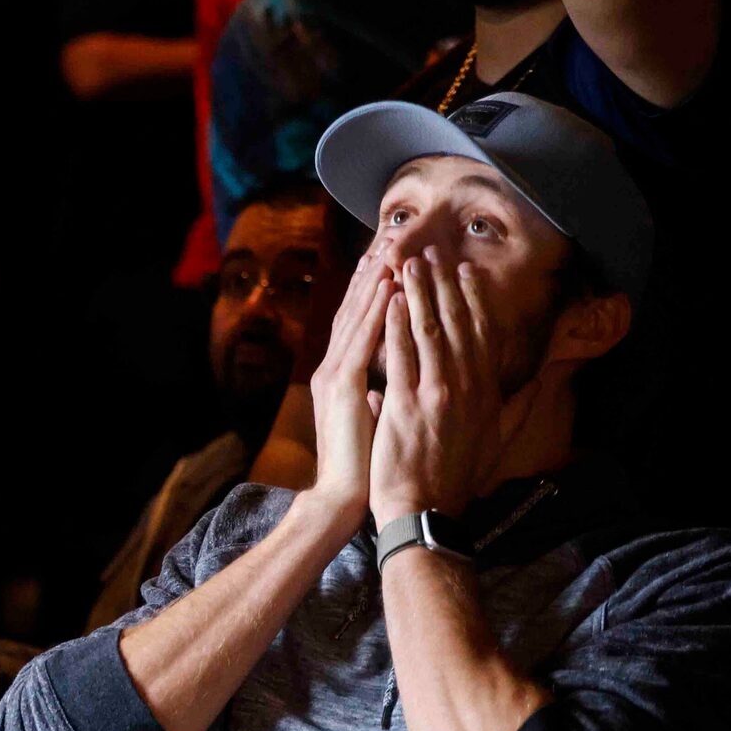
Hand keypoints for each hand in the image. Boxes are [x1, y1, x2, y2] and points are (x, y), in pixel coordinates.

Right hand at [307, 244, 394, 526]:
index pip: (362, 319)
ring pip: (356, 315)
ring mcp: (335, 373)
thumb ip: (377, 392)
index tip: (395, 254)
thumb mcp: (374, 417)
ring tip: (391, 245)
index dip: (377, 285)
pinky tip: (388, 286)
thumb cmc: (365, 464)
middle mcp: (335, 366)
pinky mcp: (342, 386)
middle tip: (392, 232)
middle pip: (355, 307)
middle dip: (373, 268)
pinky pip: (361, 339)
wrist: (344, 497)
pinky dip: (375, 310)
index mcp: (344, 373)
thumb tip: (388, 381)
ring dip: (373, 278)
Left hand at [370, 249, 503, 524]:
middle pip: (455, 324)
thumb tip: (539, 380)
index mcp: (485, 393)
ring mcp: (435, 394)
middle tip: (432, 251)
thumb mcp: (498, 439)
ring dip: (418, 292)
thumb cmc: (456, 478)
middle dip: (443, 284)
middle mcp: (465, 388)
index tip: (466, 270)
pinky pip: (401, 356)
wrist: (426, 511)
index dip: (473, 299)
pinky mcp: (405, 405)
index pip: (481, 334)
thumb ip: (518, 406)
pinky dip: (396, 324)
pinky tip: (391, 299)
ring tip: (408, 263)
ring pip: (427, 331)